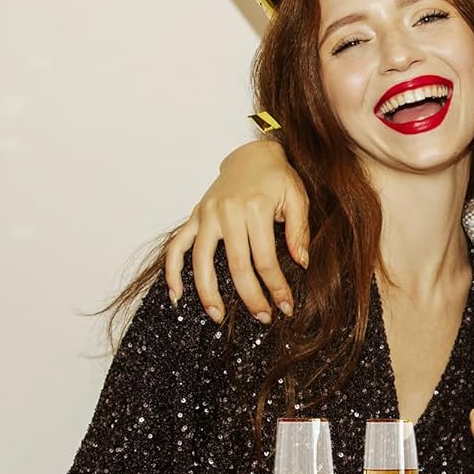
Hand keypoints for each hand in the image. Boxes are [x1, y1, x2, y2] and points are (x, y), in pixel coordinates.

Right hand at [162, 140, 309, 324]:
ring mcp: (207, 214)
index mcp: (255, 208)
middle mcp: (227, 212)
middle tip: (262, 318)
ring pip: (201, 260)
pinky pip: (177, 245)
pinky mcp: (195, 215)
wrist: (253, 155)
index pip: (265, 259)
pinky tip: (176, 295)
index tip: (285, 307)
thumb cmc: (278, 178)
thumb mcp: (297, 198)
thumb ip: (299, 231)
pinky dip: (172, 270)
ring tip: (217, 316)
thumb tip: (301, 263)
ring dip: (208, 291)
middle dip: (249, 296)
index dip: (276, 287)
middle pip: (236, 265)